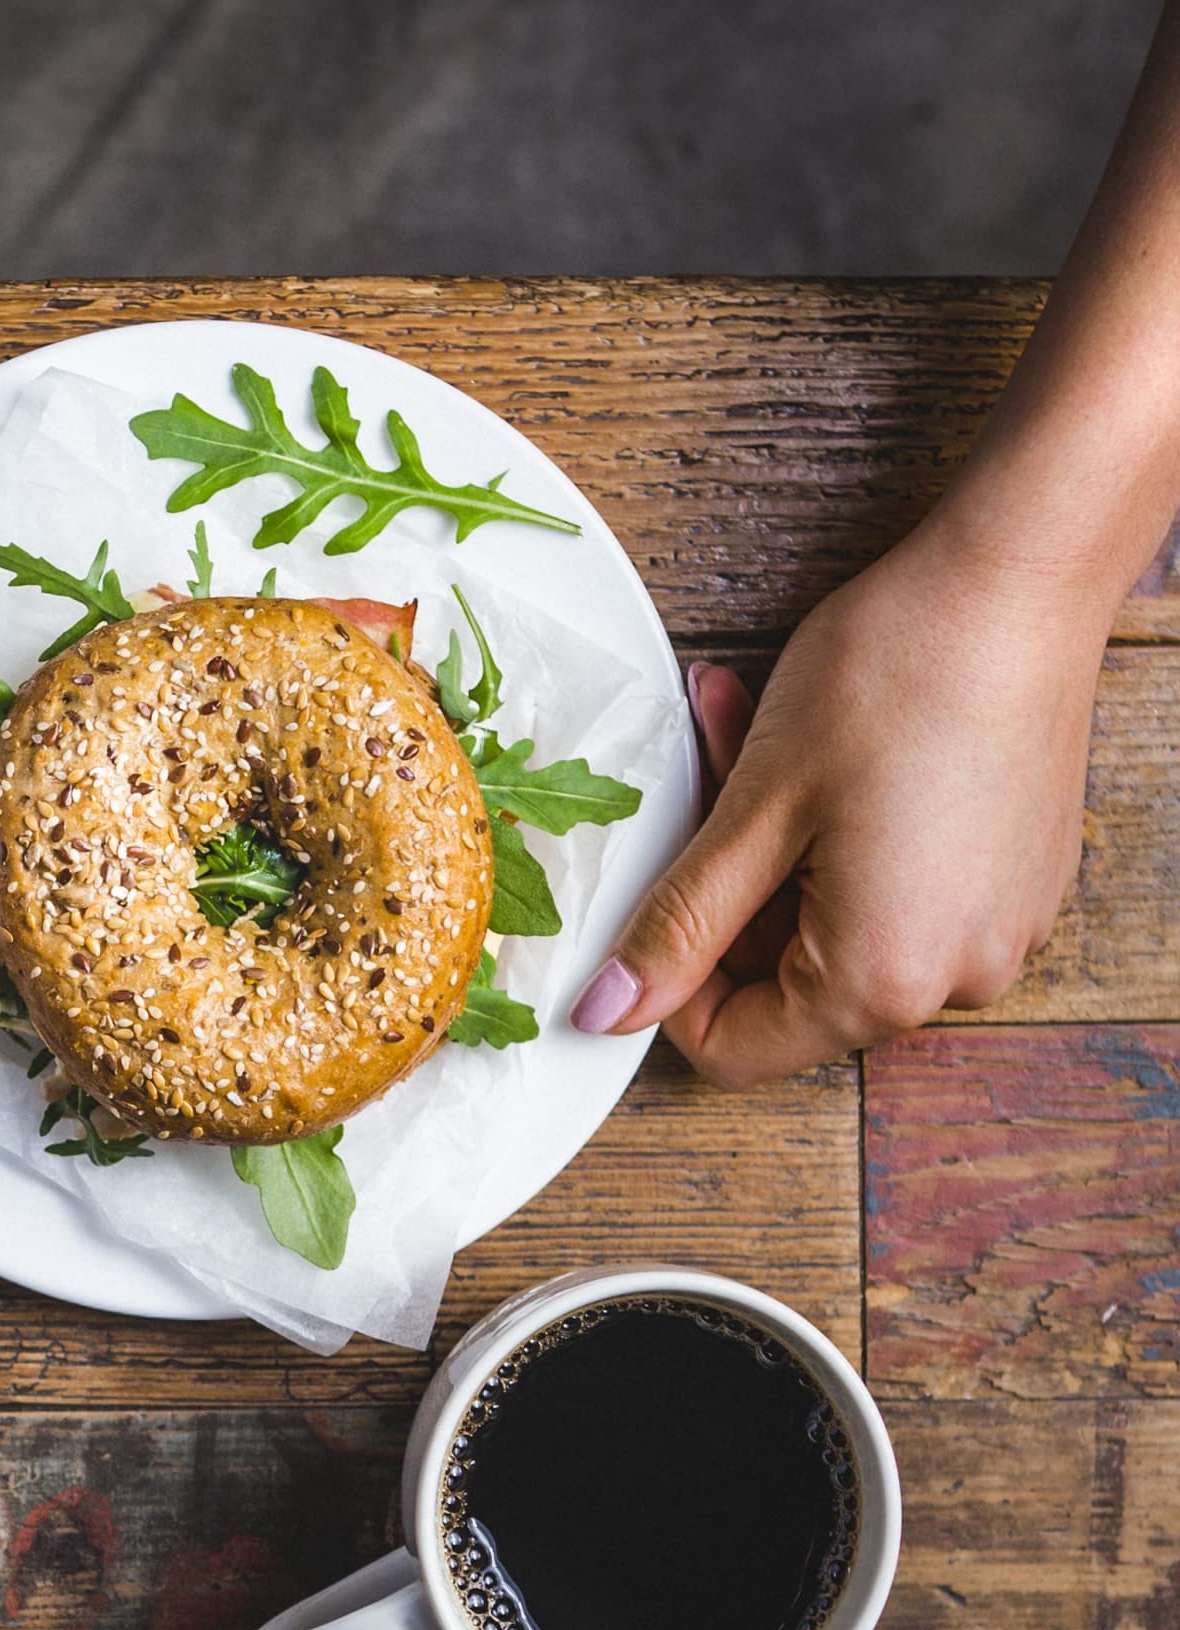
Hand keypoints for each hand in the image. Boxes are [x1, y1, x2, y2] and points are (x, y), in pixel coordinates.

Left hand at [569, 521, 1110, 1085]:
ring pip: (829, 922)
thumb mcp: (754, 812)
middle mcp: (956, 978)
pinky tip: (824, 750)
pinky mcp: (1014, 880)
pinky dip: (839, 832)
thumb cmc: (896, 678)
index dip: (671, 984)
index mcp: (883, 981)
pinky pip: (894, 888)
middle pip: (784, 981)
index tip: (653, 900)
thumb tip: (608, 1010)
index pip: (735, 1050)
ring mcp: (996, 929)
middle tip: (708, 778)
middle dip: (727, 888)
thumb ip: (678, 927)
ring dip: (775, 846)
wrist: (1022, 579)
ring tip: (758, 736)